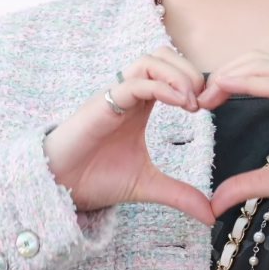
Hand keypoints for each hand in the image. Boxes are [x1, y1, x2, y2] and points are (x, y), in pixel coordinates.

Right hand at [43, 46, 213, 225]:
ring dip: (176, 74)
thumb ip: (179, 194)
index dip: (193, 79)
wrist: (58, 189)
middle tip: (203, 100)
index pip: (170, 69)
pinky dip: (161, 87)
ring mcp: (115, 95)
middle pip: (162, 54)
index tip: (209, 105)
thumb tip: (210, 215)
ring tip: (192, 102)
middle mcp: (129, 92)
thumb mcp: (147, 184)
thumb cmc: (95, 178)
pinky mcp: (102, 104)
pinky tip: (179, 103)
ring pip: (148, 60)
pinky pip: (134, 83)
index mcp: (141, 102)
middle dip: (188, 70)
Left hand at [197, 50, 268, 217]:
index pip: (255, 69)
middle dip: (225, 72)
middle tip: (201, 97)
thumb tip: (215, 202)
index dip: (227, 78)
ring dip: (232, 73)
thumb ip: (247, 184)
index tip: (203, 100)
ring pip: (264, 64)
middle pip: (256, 60)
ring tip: (209, 92)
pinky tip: (227, 86)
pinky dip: (250, 81)